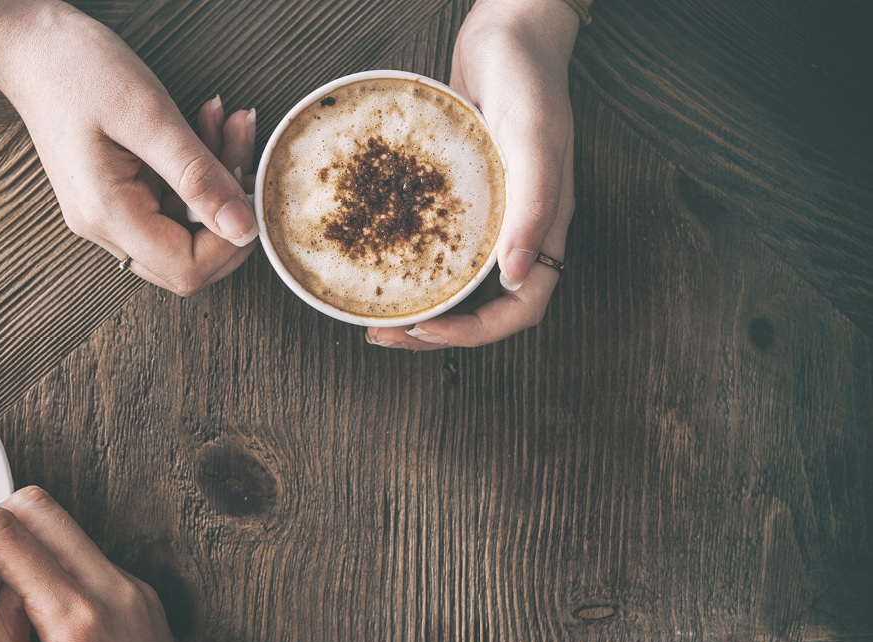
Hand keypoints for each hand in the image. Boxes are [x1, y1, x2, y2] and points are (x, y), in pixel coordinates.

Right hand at [0, 0, 258, 295]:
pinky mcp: (113, 194)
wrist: (29, 46)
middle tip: (242, 147)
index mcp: (107, 214)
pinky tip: (206, 126)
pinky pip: (168, 202)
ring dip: (216, 181)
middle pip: (187, 259)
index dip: (230, 241)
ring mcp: (106, 213)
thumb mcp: (147, 116)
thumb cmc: (76, 69)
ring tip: (226, 123)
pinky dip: (195, 170)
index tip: (251, 188)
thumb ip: (197, 175)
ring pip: (182, 226)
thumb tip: (242, 226)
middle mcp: (103, 226)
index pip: (186, 268)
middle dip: (227, 210)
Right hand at [0, 487, 250, 641]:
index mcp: (82, 618)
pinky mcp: (142, 601)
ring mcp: (134, 592)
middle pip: (37, 509)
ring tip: (19, 638)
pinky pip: (84, 563)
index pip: (6, 533)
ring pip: (61, 534)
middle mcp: (116, 590)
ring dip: (22, 562)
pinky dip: (52, 582)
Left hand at [368, 0, 579, 348]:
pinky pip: (438, 244)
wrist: (507, 32)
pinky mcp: (462, 197)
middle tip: (382, 333)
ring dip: (419, 306)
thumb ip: (532, 203)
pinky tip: (374, 260)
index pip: (522, 306)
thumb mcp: (532, 133)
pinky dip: (409, 263)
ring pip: (457, 282)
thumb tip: (514, 276)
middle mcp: (518, 228)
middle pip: (483, 306)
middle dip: (436, 331)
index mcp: (543, 224)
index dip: (477, 332)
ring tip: (374, 315)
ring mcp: (490, 214)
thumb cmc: (527, 76)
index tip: (427, 332)